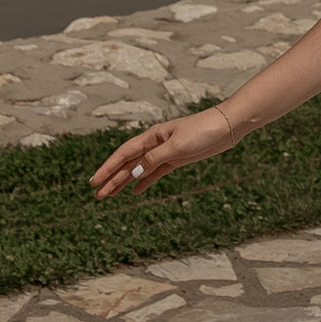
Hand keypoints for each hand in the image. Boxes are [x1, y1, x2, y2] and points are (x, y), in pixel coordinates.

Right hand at [90, 108, 236, 203]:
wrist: (226, 126)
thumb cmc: (202, 131)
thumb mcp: (176, 146)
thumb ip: (154, 159)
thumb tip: (134, 172)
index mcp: (152, 137)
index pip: (123, 154)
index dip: (107, 168)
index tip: (93, 181)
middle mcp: (155, 144)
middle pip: (128, 163)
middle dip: (111, 178)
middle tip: (97, 194)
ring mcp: (165, 152)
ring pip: (139, 169)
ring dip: (123, 182)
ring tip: (109, 195)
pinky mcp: (177, 159)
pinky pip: (155, 172)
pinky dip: (144, 181)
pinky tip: (135, 191)